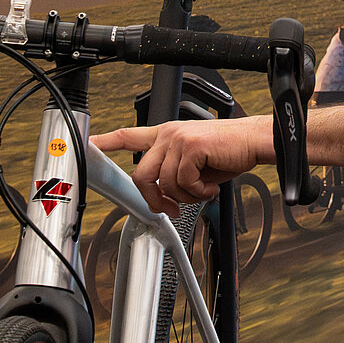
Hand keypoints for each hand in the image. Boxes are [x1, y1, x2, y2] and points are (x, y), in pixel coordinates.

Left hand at [91, 117, 268, 214]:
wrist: (254, 141)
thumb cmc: (229, 153)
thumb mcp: (196, 163)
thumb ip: (174, 173)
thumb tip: (163, 197)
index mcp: (167, 134)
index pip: (129, 135)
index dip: (106, 142)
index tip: (89, 145)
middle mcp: (168, 134)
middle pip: (141, 175)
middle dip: (154, 199)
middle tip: (172, 208)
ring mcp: (178, 138)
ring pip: (164, 183)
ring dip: (185, 197)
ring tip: (203, 191)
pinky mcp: (191, 146)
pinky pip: (182, 182)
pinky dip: (198, 192)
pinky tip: (210, 187)